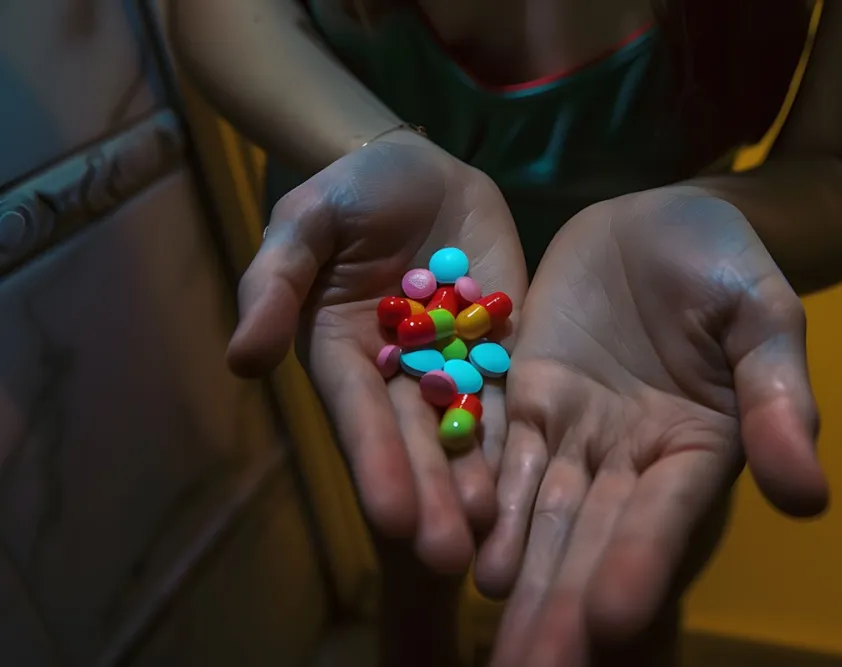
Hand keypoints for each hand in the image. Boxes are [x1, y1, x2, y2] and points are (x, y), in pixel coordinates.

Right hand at [228, 135, 526, 573]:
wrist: (416, 170)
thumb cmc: (349, 194)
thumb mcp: (303, 224)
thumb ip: (274, 285)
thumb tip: (241, 360)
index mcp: (343, 354)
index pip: (359, 415)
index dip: (374, 463)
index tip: (389, 518)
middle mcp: (397, 374)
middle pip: (415, 439)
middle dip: (431, 496)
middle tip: (450, 557)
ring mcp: (452, 363)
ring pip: (466, 429)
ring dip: (478, 481)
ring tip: (494, 534)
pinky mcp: (498, 345)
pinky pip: (511, 391)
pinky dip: (519, 432)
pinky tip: (536, 474)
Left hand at [476, 188, 827, 664]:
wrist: (659, 218)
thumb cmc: (725, 261)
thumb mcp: (763, 314)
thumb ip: (777, 397)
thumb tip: (808, 495)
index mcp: (697, 446)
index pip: (666, 514)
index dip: (641, 563)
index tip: (611, 619)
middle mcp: (632, 456)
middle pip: (595, 537)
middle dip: (564, 605)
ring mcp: (576, 430)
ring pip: (543, 513)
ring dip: (521, 578)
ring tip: (498, 645)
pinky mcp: (527, 397)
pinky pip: (501, 455)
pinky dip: (487, 505)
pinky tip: (467, 557)